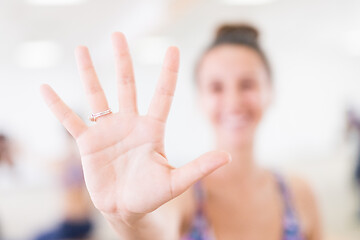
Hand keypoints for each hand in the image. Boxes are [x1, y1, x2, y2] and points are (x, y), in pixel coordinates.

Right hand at [41, 32, 230, 224]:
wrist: (126, 209)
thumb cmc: (151, 195)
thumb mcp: (175, 181)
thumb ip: (198, 167)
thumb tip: (227, 157)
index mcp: (152, 129)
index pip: (163, 94)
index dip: (168, 72)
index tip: (173, 48)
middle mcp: (130, 123)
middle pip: (126, 84)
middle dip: (122, 59)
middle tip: (118, 35)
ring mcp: (107, 130)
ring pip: (97, 95)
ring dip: (89, 73)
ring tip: (80, 49)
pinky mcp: (87, 143)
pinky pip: (70, 120)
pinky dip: (58, 106)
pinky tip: (45, 88)